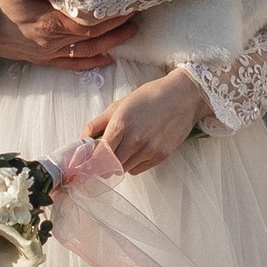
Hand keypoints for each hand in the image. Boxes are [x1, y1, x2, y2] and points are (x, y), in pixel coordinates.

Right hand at [0, 0, 126, 70]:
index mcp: (48, 22)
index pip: (88, 21)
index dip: (110, 15)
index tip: (127, 2)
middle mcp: (53, 41)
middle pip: (94, 35)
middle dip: (117, 25)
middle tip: (136, 12)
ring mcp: (49, 53)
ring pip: (88, 51)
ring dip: (112, 43)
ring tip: (131, 31)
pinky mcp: (44, 60)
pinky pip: (73, 64)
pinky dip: (93, 62)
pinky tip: (109, 58)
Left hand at [80, 67, 209, 171]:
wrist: (183, 97)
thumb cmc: (150, 97)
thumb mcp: (119, 104)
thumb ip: (98, 123)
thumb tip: (83, 138)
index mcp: (121, 124)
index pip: (99, 154)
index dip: (90, 161)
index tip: (85, 164)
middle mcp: (135, 140)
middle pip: (109, 166)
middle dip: (101, 166)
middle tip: (99, 161)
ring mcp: (149, 150)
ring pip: (123, 170)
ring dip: (117, 165)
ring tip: (121, 151)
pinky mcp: (161, 156)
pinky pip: (138, 169)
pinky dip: (132, 165)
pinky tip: (135, 152)